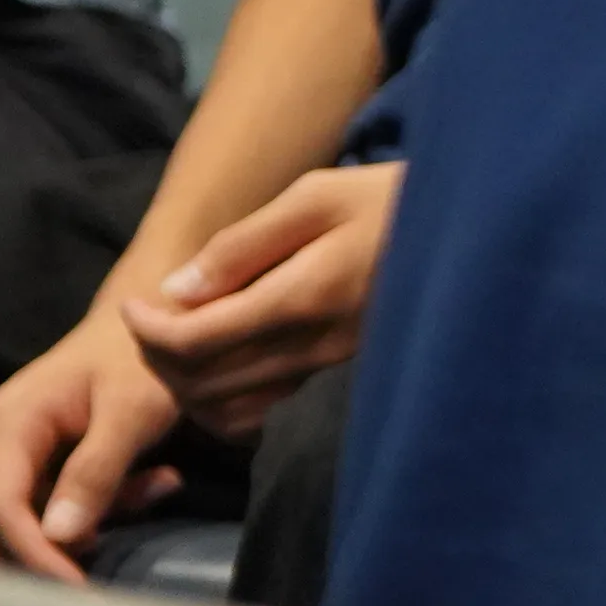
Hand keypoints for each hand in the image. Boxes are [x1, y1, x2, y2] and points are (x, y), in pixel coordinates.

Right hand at [0, 307, 185, 582]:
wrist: (147, 327)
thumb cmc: (141, 361)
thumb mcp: (131, 410)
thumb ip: (98, 470)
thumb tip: (61, 538)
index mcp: (8, 425)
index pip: (0, 509)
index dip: (35, 556)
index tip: (80, 591)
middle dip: (49, 557)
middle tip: (115, 562)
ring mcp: (4, 459)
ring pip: (22, 528)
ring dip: (86, 527)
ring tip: (153, 488)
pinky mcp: (29, 470)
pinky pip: (48, 514)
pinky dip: (97, 513)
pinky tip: (152, 484)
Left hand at [115, 163, 402, 434]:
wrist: (472, 235)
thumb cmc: (388, 200)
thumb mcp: (315, 196)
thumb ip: (242, 245)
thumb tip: (176, 291)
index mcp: (301, 298)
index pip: (193, 342)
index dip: (145, 329)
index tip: (134, 300)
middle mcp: (312, 346)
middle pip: (201, 384)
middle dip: (156, 358)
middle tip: (150, 319)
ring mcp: (328, 367)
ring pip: (227, 408)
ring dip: (185, 383)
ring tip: (181, 338)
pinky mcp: (337, 372)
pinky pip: (262, 409)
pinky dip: (223, 398)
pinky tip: (222, 360)